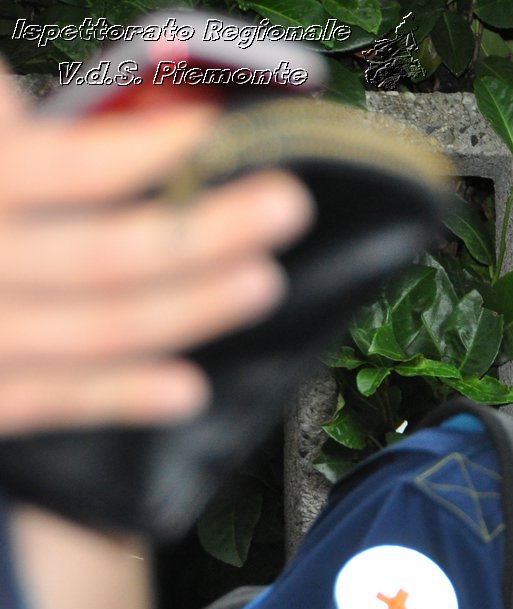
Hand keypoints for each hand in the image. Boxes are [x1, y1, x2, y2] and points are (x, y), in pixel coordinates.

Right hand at [0, 62, 313, 435]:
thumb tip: (21, 99)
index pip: (60, 167)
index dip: (142, 152)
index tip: (208, 134)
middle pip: (101, 254)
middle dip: (202, 233)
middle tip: (283, 206)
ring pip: (92, 330)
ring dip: (187, 309)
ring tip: (258, 281)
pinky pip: (49, 402)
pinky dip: (119, 396)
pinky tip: (186, 390)